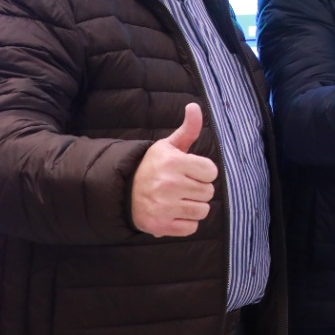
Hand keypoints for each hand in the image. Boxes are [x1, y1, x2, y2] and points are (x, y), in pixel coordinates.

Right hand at [131, 103, 218, 236]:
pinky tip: (174, 212)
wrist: (123, 190)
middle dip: (199, 189)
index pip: (211, 172)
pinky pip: (192, 227)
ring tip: (180, 199)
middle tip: (184, 186)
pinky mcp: (160, 226)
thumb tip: (194, 106)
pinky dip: (186, 222)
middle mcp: (169, 185)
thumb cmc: (152, 166)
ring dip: (195, 206)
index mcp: (173, 163)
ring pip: (203, 211)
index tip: (191, 171)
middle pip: (208, 192)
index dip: (204, 172)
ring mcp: (164, 207)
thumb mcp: (168, 145)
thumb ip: (188, 129)